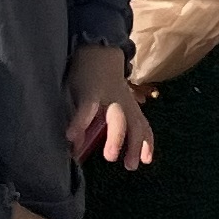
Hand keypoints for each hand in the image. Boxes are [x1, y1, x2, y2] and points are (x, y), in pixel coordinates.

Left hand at [64, 43, 153, 169]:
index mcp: (92, 92)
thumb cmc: (83, 76)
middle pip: (118, 118)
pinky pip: (144, 125)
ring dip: (136, 145)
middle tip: (110, 157)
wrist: (102, 54)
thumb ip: (75, 116)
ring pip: (136, 123)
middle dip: (116, 138)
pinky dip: (147, 142)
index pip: (87, 107)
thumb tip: (75, 145)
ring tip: (131, 165)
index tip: (71, 137)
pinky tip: (147, 159)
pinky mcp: (135, 107)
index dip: (79, 122)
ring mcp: (127, 102)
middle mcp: (113, 98)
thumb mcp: (71, 90)